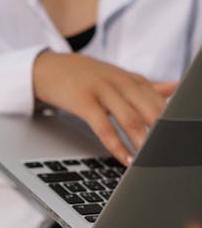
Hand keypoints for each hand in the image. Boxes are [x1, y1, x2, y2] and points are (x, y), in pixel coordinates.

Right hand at [32, 51, 176, 166]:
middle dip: (160, 132)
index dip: (171, 121)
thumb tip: (176, 87)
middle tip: (167, 152)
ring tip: (151, 160)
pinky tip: (124, 158)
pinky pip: (103, 126)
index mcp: (131, 79)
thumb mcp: (118, 77)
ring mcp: (101, 90)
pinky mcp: (83, 101)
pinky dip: (116, 145)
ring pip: (129, 118)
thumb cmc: (86, 77)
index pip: (160, 101)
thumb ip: (148, 85)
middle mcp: (120, 82)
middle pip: (149, 109)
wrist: (50, 68)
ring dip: (142, 141)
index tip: (177, 138)